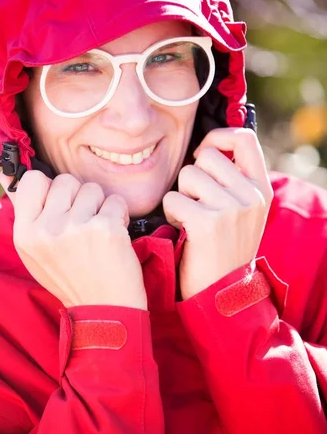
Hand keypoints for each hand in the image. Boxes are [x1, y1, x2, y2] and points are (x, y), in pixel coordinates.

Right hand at [0, 171, 146, 308]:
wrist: (104, 310)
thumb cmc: (69, 278)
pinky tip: (114, 235)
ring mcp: (76, 228)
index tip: (60, 203)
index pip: (32, 180)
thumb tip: (6, 174)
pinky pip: (115, 200)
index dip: (50, 187)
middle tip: (82, 223)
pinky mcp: (105, 228)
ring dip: (100, 205)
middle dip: (79, 197)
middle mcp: (47, 230)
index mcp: (25, 234)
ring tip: (98, 230)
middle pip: (65, 181)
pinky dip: (119, 214)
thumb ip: (24, 212)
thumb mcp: (34, 252)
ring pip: (92, 188)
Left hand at [162, 128, 272, 298]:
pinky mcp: (206, 223)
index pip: (244, 139)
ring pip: (187, 175)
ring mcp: (230, 209)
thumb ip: (235, 180)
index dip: (218, 138)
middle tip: (198, 203)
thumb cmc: (226, 248)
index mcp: (261, 190)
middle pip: (206, 156)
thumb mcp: (244, 212)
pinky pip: (173, 198)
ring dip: (181, 196)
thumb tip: (209, 145)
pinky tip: (184, 231)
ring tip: (192, 219)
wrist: (224, 295)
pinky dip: (171, 213)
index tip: (203, 154)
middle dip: (193, 177)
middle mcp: (250, 196)